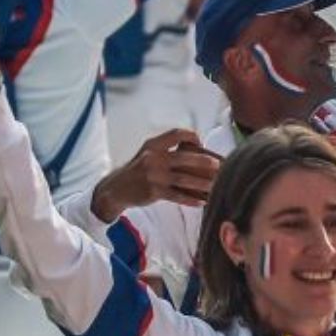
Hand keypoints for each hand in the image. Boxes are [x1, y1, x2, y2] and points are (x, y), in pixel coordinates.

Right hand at [91, 129, 222, 221]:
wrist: (117, 188)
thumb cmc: (139, 169)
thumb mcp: (148, 153)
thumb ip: (167, 150)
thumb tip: (198, 151)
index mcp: (153, 145)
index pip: (177, 133)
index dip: (192, 136)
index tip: (201, 145)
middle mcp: (153, 158)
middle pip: (185, 157)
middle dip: (205, 162)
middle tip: (219, 166)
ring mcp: (154, 175)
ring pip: (184, 179)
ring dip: (202, 184)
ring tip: (215, 186)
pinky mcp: (154, 191)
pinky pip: (177, 196)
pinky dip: (191, 200)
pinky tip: (201, 202)